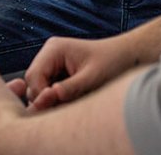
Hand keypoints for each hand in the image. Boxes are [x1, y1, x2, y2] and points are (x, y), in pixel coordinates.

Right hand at [23, 35, 138, 110]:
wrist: (127, 56)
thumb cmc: (112, 62)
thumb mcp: (92, 78)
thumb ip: (70, 88)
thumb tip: (50, 97)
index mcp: (54, 49)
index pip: (33, 76)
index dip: (40, 95)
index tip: (53, 109)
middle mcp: (49, 53)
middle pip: (33, 82)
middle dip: (44, 98)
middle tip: (62, 111)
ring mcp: (53, 62)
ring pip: (40, 87)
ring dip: (51, 99)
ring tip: (70, 106)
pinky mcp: (59, 71)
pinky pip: (49, 88)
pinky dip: (57, 98)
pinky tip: (72, 102)